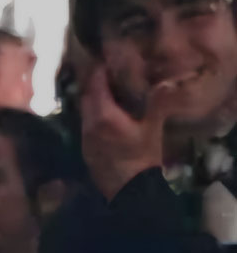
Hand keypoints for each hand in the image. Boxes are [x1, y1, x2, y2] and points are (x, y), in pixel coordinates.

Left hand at [80, 64, 180, 200]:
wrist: (129, 192)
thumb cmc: (143, 159)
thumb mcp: (153, 128)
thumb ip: (157, 102)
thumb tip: (167, 81)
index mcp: (104, 116)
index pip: (96, 85)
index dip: (99, 71)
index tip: (104, 60)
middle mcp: (89, 125)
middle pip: (86, 97)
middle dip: (93, 84)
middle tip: (105, 73)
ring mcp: (84, 138)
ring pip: (84, 112)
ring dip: (92, 100)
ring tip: (105, 92)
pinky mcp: (85, 150)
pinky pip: (86, 125)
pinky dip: (92, 115)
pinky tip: (104, 115)